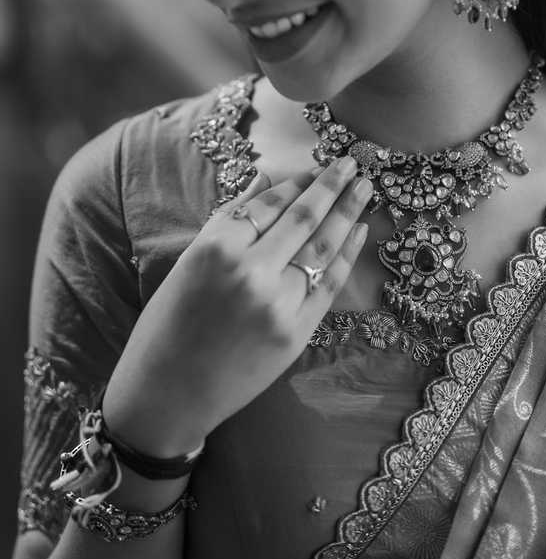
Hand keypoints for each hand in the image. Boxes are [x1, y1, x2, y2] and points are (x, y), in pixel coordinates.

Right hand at [102, 158, 371, 455]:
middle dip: (331, 186)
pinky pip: (329, 284)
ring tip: (365, 188)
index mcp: (215, 248)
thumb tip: (268, 179)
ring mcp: (278, 303)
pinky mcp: (296, 332)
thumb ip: (230, 219)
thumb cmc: (169, 324)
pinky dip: (348, 255)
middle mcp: (250, 271)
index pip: (268, 203)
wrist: (169, 394)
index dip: (297, 182)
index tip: (316, 167)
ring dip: (347, 213)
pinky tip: (359, 231)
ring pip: (323, 246)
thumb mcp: (189, 262)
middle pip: (302, 217)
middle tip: (351, 164)